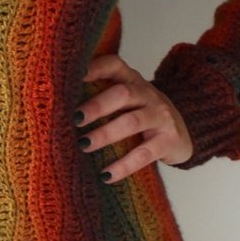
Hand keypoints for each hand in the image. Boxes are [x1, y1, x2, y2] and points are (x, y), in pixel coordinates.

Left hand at [74, 54, 192, 183]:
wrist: (182, 131)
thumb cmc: (141, 113)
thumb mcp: (127, 98)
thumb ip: (102, 93)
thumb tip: (57, 102)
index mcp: (132, 79)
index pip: (114, 65)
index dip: (94, 68)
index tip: (73, 77)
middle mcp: (147, 94)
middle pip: (123, 94)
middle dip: (97, 106)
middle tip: (75, 119)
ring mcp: (160, 116)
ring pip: (132, 122)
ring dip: (105, 134)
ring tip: (84, 145)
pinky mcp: (168, 140)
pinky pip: (144, 154)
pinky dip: (123, 165)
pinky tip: (106, 175)